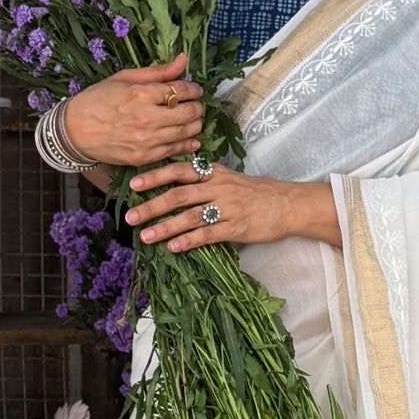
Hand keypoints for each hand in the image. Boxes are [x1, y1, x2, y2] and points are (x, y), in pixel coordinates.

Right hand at [60, 53, 202, 168]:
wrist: (74, 130)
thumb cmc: (98, 99)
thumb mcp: (125, 78)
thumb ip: (157, 72)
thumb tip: (183, 59)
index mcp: (140, 94)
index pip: (181, 90)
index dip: (194, 89)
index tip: (195, 90)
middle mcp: (146, 118)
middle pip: (189, 112)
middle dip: (197, 107)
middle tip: (195, 105)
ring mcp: (146, 140)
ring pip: (186, 133)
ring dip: (195, 125)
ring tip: (192, 119)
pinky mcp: (144, 157)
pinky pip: (175, 151)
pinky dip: (188, 145)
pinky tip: (190, 139)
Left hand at [126, 159, 338, 251]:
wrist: (288, 204)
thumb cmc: (256, 193)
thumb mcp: (228, 178)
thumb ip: (203, 179)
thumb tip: (174, 183)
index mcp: (213, 173)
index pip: (179, 170)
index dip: (155, 176)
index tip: (134, 184)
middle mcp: (218, 187)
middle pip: (178, 195)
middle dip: (151, 206)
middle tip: (130, 216)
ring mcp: (227, 208)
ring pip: (190, 216)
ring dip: (165, 227)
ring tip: (146, 236)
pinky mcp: (236, 228)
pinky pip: (208, 234)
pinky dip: (189, 241)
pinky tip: (173, 248)